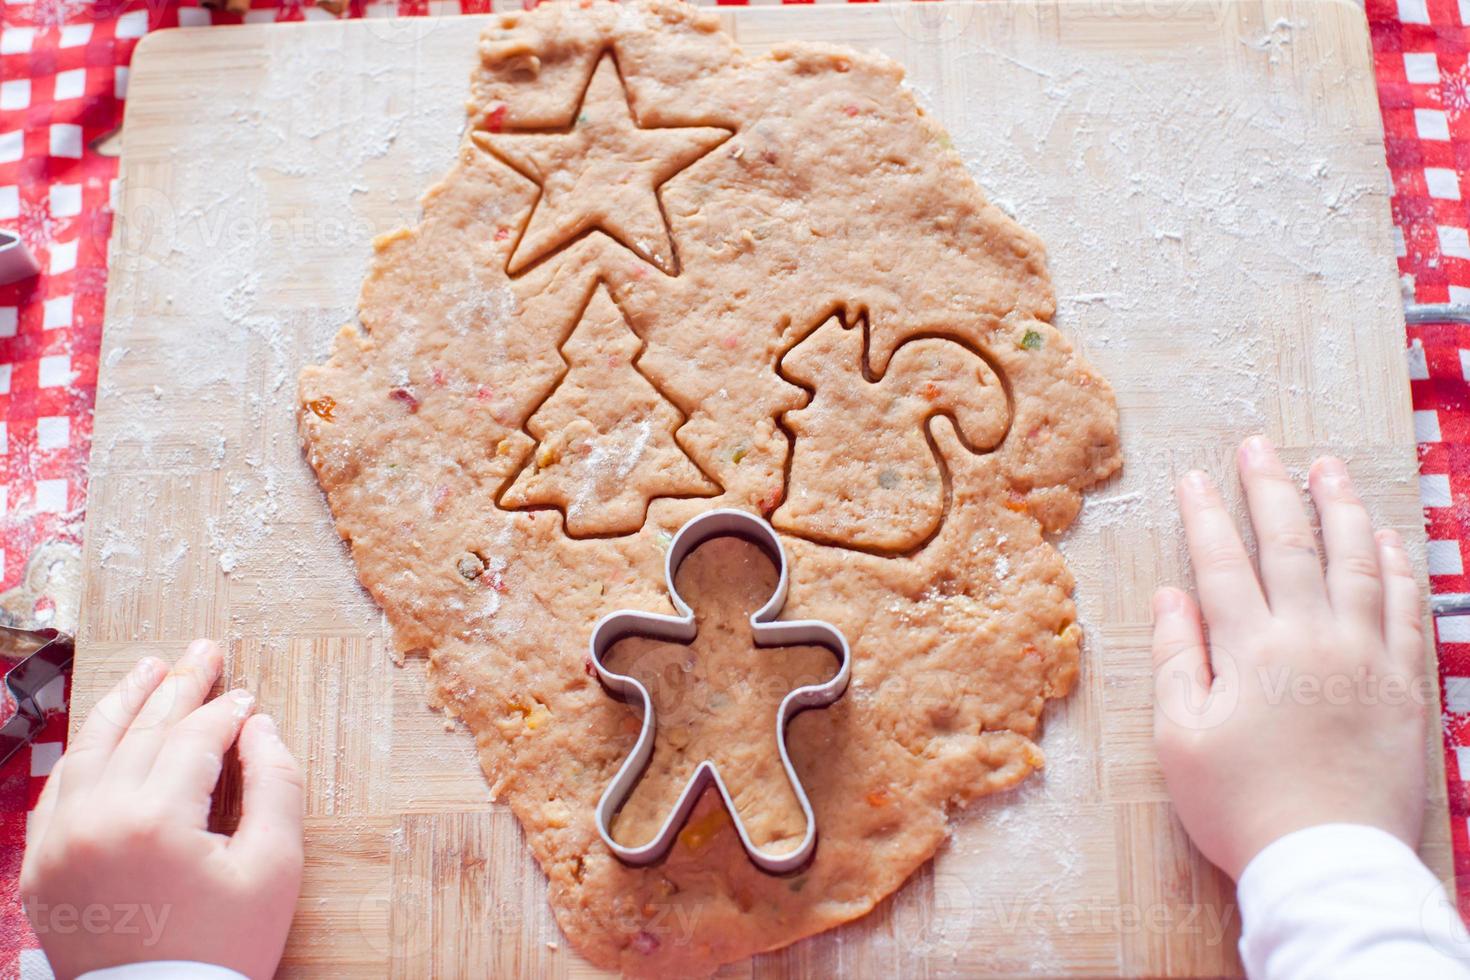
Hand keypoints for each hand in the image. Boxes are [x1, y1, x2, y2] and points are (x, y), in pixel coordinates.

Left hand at [21, 640, 304, 979]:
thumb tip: (259, 727)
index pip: (194, 739)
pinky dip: (86, 753)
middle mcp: (96, 821)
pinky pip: (58, 791)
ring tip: (150, 670)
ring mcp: (58, 844)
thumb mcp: (274, 868)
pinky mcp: (40, 868)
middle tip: (203, 650)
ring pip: (90, 749)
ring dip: (124, 704)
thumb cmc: (224, 947)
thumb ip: (276, 786)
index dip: (226, 712)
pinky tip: (106, 732)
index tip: (247, 698)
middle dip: (180, 687)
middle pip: (142, 731)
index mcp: (154, 820)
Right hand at [1152, 436, 1429, 880]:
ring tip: (1326, 467)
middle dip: (1270, 489)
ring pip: (1355, 562)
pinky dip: (1394, 566)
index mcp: (1250, 649)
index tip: (1192, 477)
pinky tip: (1384, 538)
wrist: (1328, 862)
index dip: (1205, 514)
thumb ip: (1178, 658)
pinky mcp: (1405, 684)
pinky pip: (1404, 608)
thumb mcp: (1181, 739)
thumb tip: (1170, 595)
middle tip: (1257, 446)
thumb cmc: (1241, 806)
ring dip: (1338, 508)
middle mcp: (1312, 637)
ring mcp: (1366, 656)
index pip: (1223, 562)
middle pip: (1291, 545)